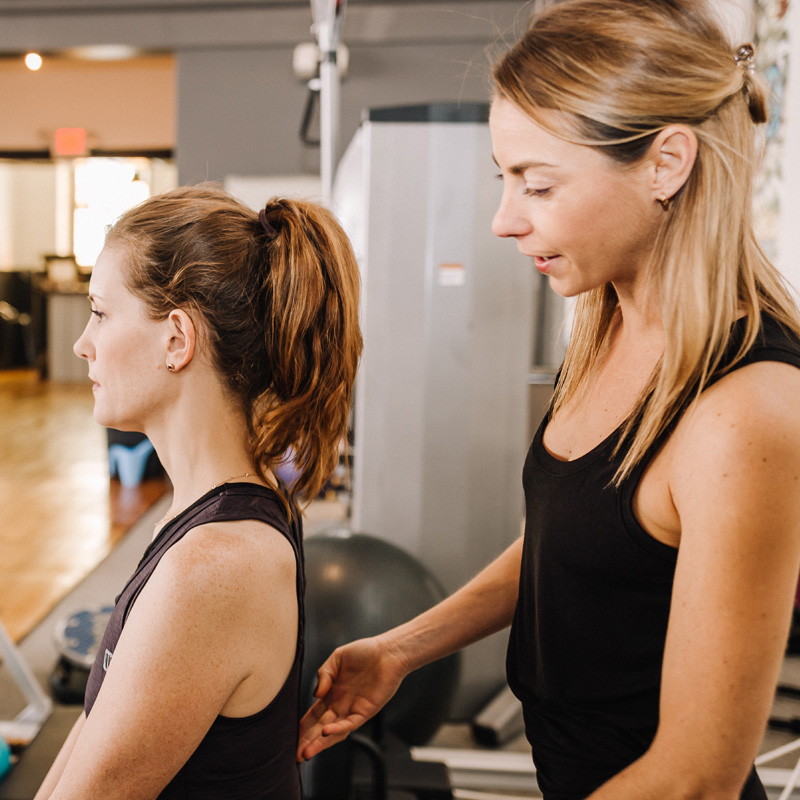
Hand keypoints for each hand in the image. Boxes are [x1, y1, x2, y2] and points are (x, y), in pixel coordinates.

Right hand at [297, 636, 407, 761]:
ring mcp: (352, 710)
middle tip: (294, 755)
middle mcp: (340, 705)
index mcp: (331, 694)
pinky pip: (350, 724)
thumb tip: (315, 694)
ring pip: (333, 731)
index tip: (290, 736)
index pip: (314, 714)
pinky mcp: (365, 711)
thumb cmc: (365, 652)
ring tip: (306, 753)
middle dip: (307, 741)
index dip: (302, 726)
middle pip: (320, 727)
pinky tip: (326, 733)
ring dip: (320, 743)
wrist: (388, 651)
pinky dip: (338, 729)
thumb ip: (323, 674)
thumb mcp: (337, 658)